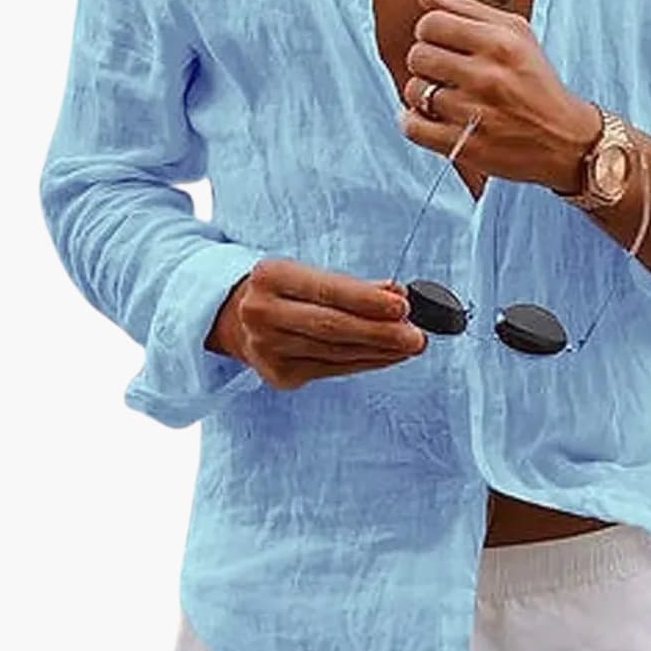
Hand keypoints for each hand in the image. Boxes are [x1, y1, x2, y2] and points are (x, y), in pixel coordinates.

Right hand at [207, 259, 426, 390]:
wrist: (234, 317)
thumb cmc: (284, 290)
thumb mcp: (307, 274)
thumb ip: (352, 285)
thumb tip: (397, 294)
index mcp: (271, 277)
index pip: (327, 290)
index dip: (367, 300)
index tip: (403, 306)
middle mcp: (263, 313)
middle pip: (332, 327)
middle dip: (381, 333)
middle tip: (416, 336)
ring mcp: (267, 349)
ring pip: (336, 352)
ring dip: (380, 351)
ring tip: (410, 346)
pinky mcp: (279, 376)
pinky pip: (333, 369)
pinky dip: (365, 362)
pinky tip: (388, 356)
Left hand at [399, 0, 601, 191]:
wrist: (566, 139)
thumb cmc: (536, 81)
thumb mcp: (516, 35)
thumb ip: (468, 10)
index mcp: (500, 43)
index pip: (431, 23)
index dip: (429, 32)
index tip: (442, 44)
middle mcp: (488, 76)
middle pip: (418, 56)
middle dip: (425, 62)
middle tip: (444, 72)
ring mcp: (476, 113)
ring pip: (415, 91)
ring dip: (423, 94)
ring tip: (445, 97)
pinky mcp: (467, 146)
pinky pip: (413, 127)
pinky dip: (413, 121)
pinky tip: (430, 118)